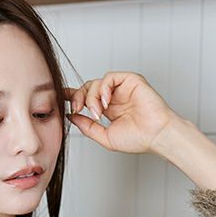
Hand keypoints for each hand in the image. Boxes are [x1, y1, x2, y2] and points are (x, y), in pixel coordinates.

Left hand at [64, 71, 179, 154]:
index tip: (59, 97)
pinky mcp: (131, 80)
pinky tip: (105, 102)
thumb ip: (87, 126)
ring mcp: (122, 88)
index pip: (86, 98)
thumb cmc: (138, 139)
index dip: (72, 96)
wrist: (156, 136)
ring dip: (92, 97)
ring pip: (96, 82)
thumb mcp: (104, 137)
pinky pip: (110, 77)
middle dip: (78, 98)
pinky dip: (103, 88)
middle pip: (87, 88)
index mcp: (107, 109)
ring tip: (98, 113)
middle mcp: (113, 97)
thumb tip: (70, 116)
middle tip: (78, 109)